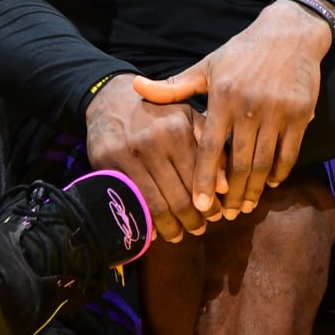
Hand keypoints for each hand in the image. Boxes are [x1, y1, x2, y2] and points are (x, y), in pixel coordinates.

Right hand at [85, 74, 209, 241]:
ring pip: (155, 204)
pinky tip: (154, 231)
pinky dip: (144, 221)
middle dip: (193, 218)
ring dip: (171, 226)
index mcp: (177, 131)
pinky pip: (130, 202)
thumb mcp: (187, 115)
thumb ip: (208, 145)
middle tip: (201, 229)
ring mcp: (128, 157)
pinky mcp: (107, 166)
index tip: (217, 214)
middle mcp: (154, 144)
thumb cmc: (158, 111)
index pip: (199, 176)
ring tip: (180, 234)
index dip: (210, 201)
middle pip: (178, 195)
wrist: (110, 99)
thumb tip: (226, 185)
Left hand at [133, 0, 334, 221]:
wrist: (290, 33)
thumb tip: (135, 88)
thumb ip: (174, 86)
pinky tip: (272, 182)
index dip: (205, 180)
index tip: (200, 206)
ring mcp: (278, 111)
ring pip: (265, 161)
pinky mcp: (301, 113)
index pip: (210, 149)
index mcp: (223, 98)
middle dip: (232, 194)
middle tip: (226, 216)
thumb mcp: (207, 66)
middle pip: (240, 163)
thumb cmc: (243, 52)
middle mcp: (250, 107)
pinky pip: (290, 151)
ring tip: (246, 206)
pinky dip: (281, 171)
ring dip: (256, 189)